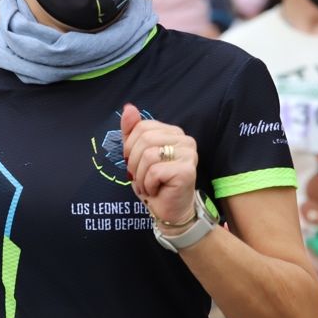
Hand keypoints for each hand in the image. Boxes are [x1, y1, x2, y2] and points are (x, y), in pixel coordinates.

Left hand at [120, 103, 198, 229]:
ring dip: (141, 176)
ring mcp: (189, 154)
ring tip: (148, 185)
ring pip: (148, 155)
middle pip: (144, 139)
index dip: (130, 147)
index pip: (142, 127)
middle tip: (141, 177)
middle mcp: (185, 139)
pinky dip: (148, 184)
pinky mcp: (187, 170)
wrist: (169, 210)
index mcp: (173, 132)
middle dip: (134, 163)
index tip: (136, 164)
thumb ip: (132, 131)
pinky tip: (157, 190)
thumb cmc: (154, 183)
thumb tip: (128, 108)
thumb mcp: (136, 155)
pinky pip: (155, 171)